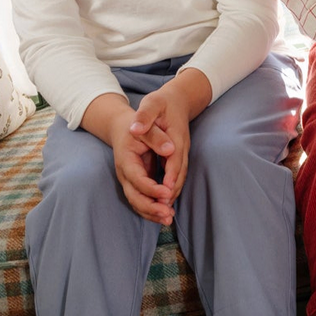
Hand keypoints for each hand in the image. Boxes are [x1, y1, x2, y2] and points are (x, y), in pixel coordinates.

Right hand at [106, 107, 177, 224]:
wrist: (123, 127)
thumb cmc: (138, 125)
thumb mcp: (147, 125)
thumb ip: (156, 137)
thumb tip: (170, 149)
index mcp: (126, 160)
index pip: (137, 178)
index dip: (151, 188)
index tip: (167, 193)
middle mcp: (125, 174)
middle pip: (134, 196)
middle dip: (150, 207)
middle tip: (168, 214)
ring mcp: (129, 181)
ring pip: (137, 202)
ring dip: (152, 213)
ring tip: (168, 219)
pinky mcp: (137, 183)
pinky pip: (142, 200)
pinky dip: (152, 210)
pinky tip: (165, 215)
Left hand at [129, 69, 212, 202]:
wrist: (177, 99)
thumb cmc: (162, 102)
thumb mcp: (152, 103)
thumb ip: (145, 117)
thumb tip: (135, 129)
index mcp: (175, 137)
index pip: (174, 160)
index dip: (169, 177)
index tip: (164, 193)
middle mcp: (179, 149)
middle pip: (178, 175)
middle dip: (171, 195)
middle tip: (164, 213)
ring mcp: (179, 154)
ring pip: (177, 179)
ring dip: (171, 197)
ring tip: (162, 216)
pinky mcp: (175, 158)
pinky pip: (173, 178)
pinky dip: (168, 192)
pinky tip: (160, 204)